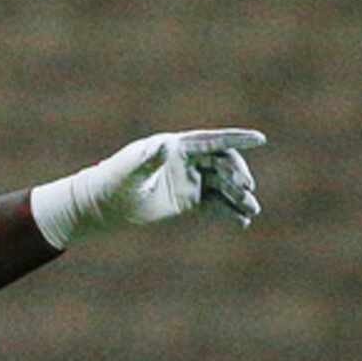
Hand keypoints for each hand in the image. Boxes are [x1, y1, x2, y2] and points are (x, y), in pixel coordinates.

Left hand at [29, 129, 263, 247]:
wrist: (101, 206)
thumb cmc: (112, 183)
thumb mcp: (130, 172)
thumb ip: (149, 158)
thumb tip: (165, 145)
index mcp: (177, 147)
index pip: (213, 141)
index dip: (237, 139)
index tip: (260, 139)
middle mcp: (187, 161)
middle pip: (223, 164)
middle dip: (238, 175)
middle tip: (245, 189)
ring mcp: (190, 181)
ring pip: (223, 186)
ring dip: (239, 196)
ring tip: (252, 210)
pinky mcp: (188, 201)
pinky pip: (215, 205)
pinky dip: (229, 212)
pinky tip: (242, 221)